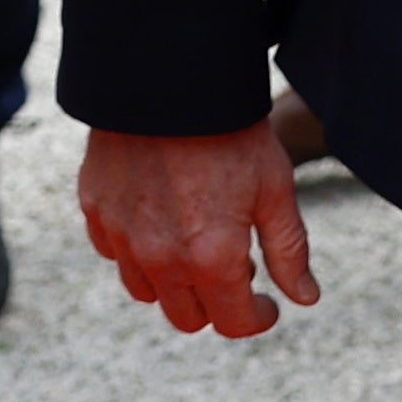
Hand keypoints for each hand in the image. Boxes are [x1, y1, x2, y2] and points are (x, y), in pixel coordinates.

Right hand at [78, 121, 319, 337]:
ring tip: (196, 242)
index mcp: (212, 258)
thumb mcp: (275, 188)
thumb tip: (304, 298)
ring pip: (147, 292)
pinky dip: (137, 251)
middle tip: (235, 266)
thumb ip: (289, 251)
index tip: (267, 304)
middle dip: (216, 304)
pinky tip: (159, 220)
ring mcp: (122, 237)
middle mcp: (161, 258)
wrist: (170, 79)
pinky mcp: (96, 210)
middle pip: (188, 317)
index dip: (257, 318)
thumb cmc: (231, 131)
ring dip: (175, 282)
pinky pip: (115, 253)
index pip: (233, 323)